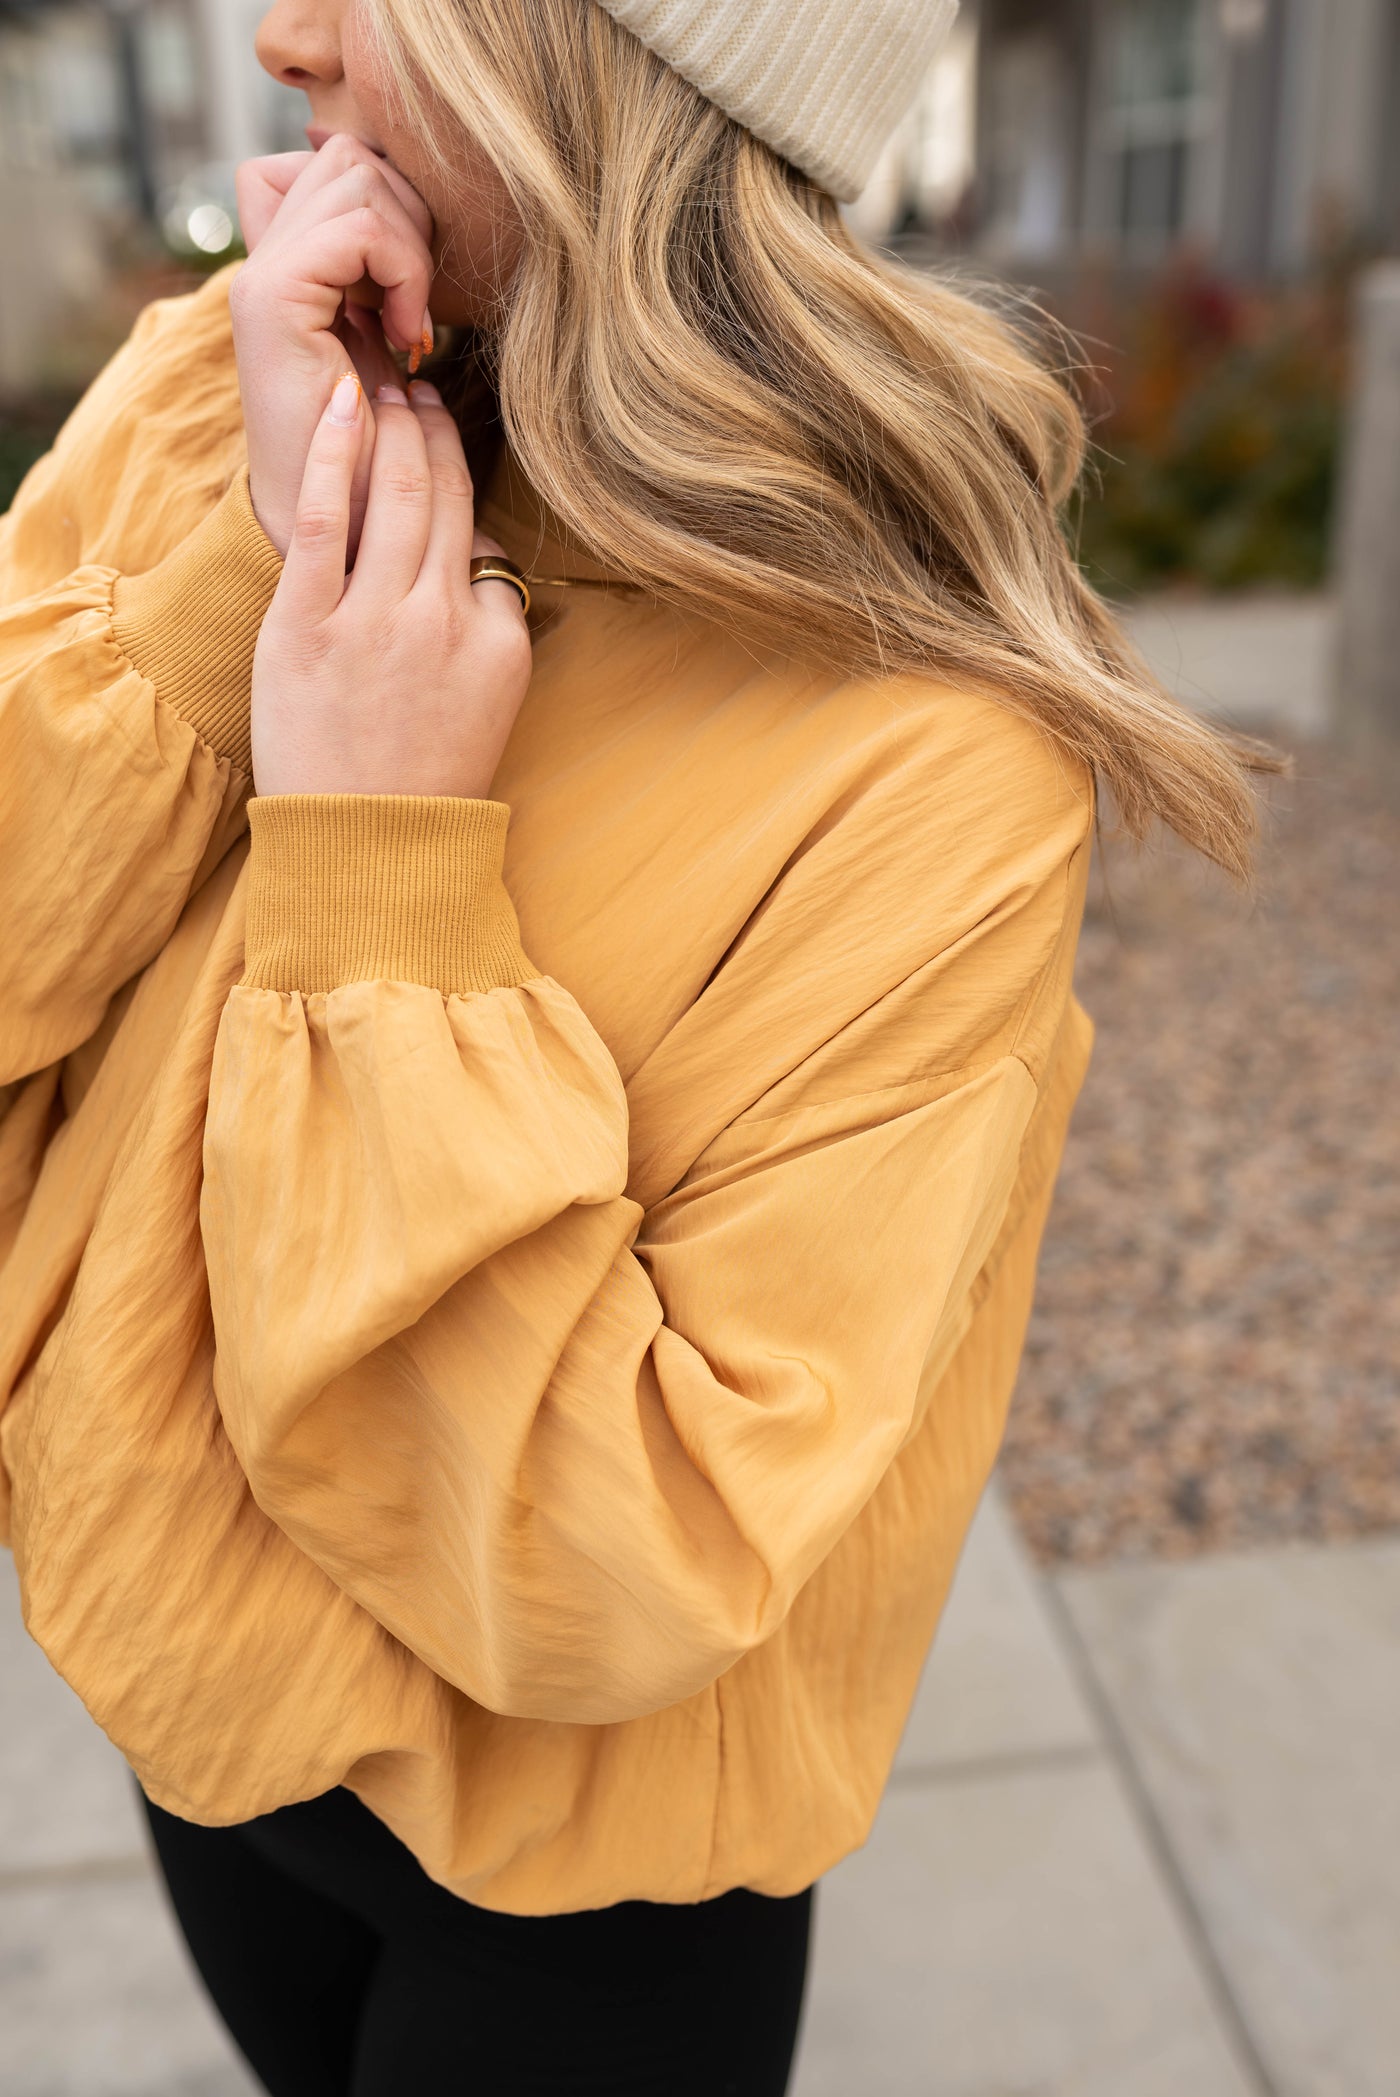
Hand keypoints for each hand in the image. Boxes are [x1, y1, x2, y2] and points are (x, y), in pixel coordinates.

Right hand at [232, 135, 436, 560]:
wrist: (339, 533)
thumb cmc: (377, 460)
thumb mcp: (388, 351)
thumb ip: (388, 284)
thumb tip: (428, 214)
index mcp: (286, 271)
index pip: (331, 161)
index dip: (389, 202)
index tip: (410, 290)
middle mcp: (262, 264)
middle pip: (345, 154)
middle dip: (406, 214)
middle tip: (418, 304)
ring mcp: (261, 278)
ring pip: (354, 173)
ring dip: (408, 242)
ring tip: (410, 325)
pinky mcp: (274, 298)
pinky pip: (360, 227)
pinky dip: (404, 270)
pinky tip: (407, 337)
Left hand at [250, 372, 532, 798]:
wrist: (366, 848)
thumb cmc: (423, 783)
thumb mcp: (487, 707)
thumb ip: (491, 632)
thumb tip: (480, 566)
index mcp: (498, 642)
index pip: (488, 544)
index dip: (466, 487)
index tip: (450, 446)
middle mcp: (444, 620)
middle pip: (447, 499)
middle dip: (432, 432)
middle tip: (419, 388)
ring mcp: (376, 619)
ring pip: (396, 492)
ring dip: (392, 426)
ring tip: (384, 386)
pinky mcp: (308, 623)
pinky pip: (327, 518)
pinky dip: (335, 453)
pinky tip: (338, 404)